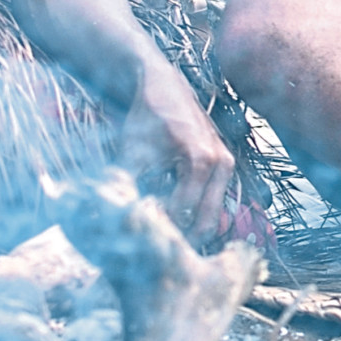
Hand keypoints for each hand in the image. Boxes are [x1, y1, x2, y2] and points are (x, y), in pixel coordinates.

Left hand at [118, 67, 236, 244]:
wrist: (165, 86)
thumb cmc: (146, 117)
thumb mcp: (133, 151)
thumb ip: (127, 185)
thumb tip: (114, 216)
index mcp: (200, 160)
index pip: (183, 210)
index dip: (162, 229)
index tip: (143, 242)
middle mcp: (221, 163)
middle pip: (207, 219)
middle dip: (184, 239)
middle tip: (160, 255)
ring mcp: (227, 164)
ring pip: (214, 214)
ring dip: (192, 230)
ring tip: (167, 244)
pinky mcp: (224, 165)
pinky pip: (214, 200)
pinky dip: (197, 215)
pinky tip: (176, 225)